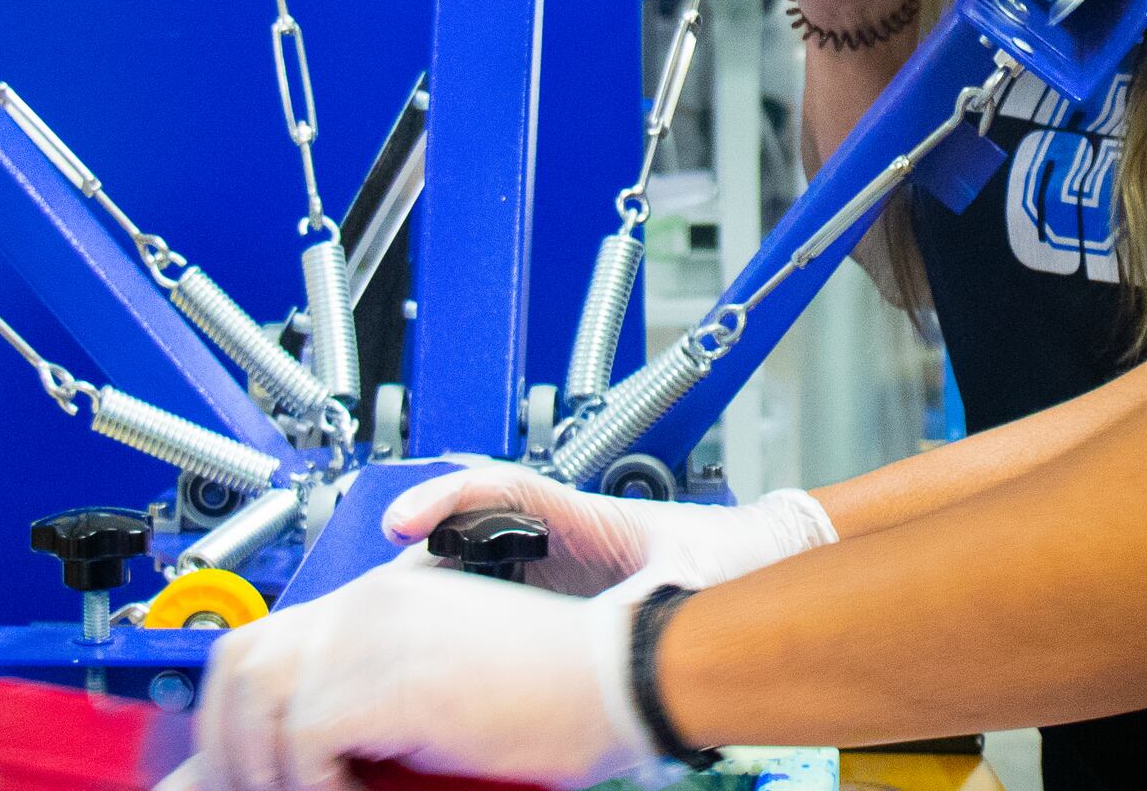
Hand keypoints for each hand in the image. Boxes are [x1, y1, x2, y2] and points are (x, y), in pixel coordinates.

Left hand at [197, 560, 649, 790]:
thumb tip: (297, 770)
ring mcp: (377, 633)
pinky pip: (305, 738)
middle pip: (240, 662)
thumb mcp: (438, 708)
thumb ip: (371, 726)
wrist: (627, 676)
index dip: (237, 715)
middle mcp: (368, 605)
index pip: (265, 642)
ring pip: (256, 698)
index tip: (241, 771)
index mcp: (381, 600)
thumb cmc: (561, 694)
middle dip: (230, 741)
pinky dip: (314, 785)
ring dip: (265, 766)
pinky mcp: (393, 676)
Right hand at [386, 462, 836, 595]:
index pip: (501, 488)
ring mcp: (556, 567)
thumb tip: (618, 633)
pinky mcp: (558, 604)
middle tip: (384, 580)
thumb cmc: (732, 555)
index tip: (405, 519)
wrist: (761, 562)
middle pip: (472, 532)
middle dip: (424, 552)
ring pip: (476, 571)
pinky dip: (464, 625)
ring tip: (397, 619)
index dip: (447, 498)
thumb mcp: (684, 582)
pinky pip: (496, 607)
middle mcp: (562, 536)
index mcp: (586, 516)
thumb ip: (647, 600)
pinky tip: (442, 658)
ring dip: (438, 591)